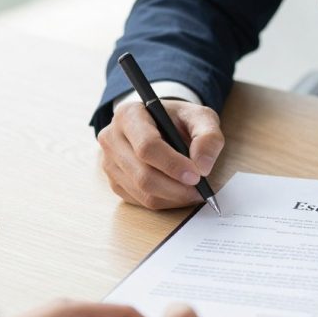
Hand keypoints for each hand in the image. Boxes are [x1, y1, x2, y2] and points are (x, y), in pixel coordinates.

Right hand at [99, 99, 224, 209]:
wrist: (163, 126)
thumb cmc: (179, 120)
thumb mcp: (201, 117)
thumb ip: (208, 136)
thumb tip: (203, 166)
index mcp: (129, 114)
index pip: (147, 146)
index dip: (173, 165)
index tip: (197, 176)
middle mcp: (112, 138)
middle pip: (143, 175)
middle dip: (176, 188)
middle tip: (200, 190)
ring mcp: (109, 162)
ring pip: (142, 192)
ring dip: (173, 197)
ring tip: (194, 192)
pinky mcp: (114, 182)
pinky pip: (140, 201)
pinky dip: (165, 202)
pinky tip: (179, 193)